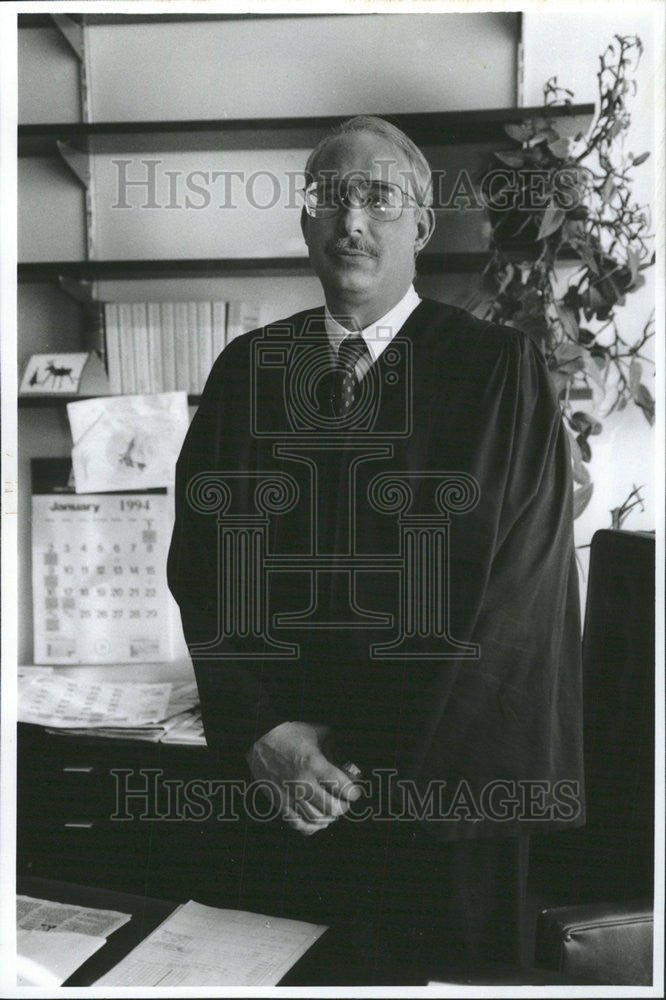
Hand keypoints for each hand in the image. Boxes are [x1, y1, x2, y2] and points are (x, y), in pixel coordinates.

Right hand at [246, 722, 361, 834]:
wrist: (260, 738)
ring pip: (315, 818)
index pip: (341, 786)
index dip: (353, 792)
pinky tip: (317, 822)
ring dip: (328, 818)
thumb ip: (334, 743)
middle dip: (343, 807)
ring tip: (333, 812)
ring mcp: (289, 793)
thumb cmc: (289, 734)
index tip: (356, 792)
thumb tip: (347, 754)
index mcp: (314, 764)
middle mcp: (302, 782)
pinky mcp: (279, 801)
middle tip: (345, 802)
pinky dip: (310, 827)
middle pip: (331, 807)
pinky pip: (296, 822)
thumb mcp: (317, 732)